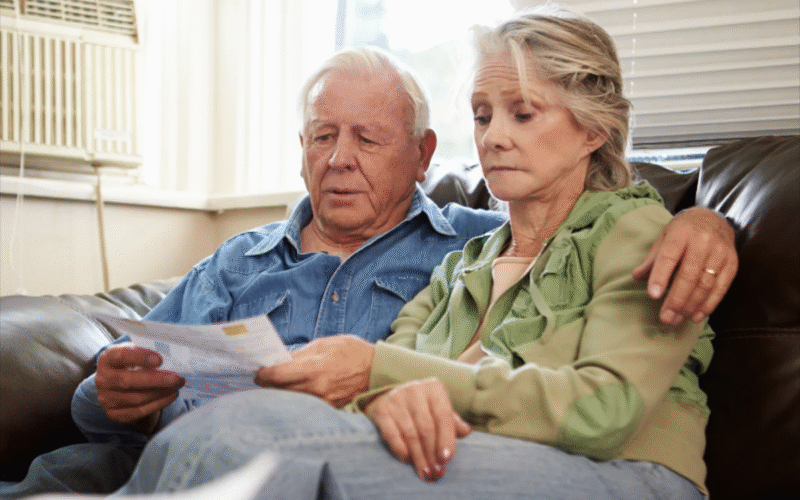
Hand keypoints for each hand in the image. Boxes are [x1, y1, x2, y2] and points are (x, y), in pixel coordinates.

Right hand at [94, 343, 184, 433]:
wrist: (116, 386)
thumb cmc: (129, 365)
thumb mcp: (132, 353)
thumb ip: (144, 353)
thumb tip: (170, 356)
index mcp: (106, 359)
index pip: (121, 356)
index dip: (140, 357)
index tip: (159, 360)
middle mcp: (102, 379)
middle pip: (128, 381)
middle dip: (156, 380)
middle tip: (176, 378)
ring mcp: (106, 398)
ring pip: (137, 398)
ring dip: (161, 392)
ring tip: (177, 385)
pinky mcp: (114, 413)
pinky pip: (139, 411)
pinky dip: (159, 403)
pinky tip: (171, 395)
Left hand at [255, 334, 373, 407]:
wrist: (377, 370)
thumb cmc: (352, 352)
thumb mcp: (326, 344)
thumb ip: (302, 354)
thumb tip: (282, 361)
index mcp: (314, 368)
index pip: (277, 375)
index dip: (263, 373)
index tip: (257, 371)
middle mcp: (316, 388)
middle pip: (279, 390)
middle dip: (267, 384)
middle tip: (261, 378)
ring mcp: (322, 401)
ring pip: (291, 399)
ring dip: (280, 392)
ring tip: (274, 385)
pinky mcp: (328, 408)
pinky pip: (305, 404)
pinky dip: (296, 398)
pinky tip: (293, 391)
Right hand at [364, 378, 470, 480]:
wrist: (389, 395)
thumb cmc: (421, 406)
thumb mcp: (438, 409)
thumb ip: (452, 421)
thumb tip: (466, 431)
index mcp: (434, 389)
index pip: (443, 416)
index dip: (446, 439)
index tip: (446, 459)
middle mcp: (414, 391)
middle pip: (426, 428)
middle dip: (432, 454)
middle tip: (436, 472)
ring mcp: (396, 399)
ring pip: (410, 434)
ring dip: (419, 457)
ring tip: (425, 473)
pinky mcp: (381, 410)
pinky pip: (391, 434)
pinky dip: (400, 449)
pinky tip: (407, 460)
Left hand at [633, 207, 737, 324]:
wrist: (714, 218)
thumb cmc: (683, 231)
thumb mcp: (664, 237)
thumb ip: (652, 259)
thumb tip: (637, 277)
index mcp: (681, 233)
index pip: (669, 257)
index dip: (661, 277)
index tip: (653, 295)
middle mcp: (702, 242)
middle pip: (689, 275)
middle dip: (676, 299)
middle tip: (665, 318)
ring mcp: (720, 253)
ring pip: (705, 284)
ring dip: (690, 306)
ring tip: (676, 320)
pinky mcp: (732, 263)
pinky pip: (721, 288)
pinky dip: (708, 305)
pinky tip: (695, 316)